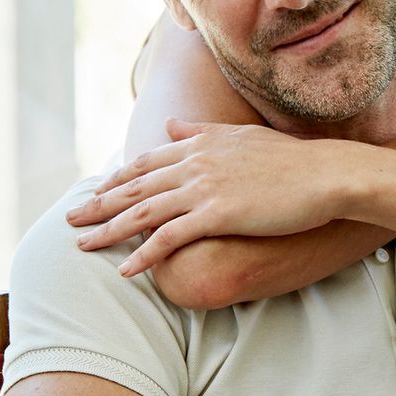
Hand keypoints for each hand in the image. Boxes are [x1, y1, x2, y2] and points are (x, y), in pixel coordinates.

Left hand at [67, 120, 360, 277]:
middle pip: (134, 186)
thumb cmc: (292, 159)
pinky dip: (145, 255)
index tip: (96, 191)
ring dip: (108, 230)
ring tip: (82, 246)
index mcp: (200, 144)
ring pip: (143, 212)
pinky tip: (127, 271)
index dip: (117, 179)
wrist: (327, 173)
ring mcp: (205, 188)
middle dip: (98, 203)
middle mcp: (195, 163)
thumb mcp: (240, 137)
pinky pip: (170, 238)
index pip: (146, 163)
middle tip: (69, 219)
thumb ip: (199, 131)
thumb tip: (168, 125)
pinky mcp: (218, 213)